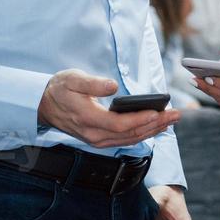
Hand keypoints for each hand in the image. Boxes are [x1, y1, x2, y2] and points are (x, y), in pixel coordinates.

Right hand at [38, 69, 180, 148]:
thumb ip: (93, 83)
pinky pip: (125, 140)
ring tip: (171, 120)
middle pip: (130, 134)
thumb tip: (113, 86)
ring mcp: (97, 140)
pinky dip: (143, 134)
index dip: (141, 119)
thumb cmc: (60, 89)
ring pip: (130, 139)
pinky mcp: (99, 139)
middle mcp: (94, 134)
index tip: (160, 112)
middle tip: (176, 115)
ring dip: (153, 130)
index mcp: (88, 119)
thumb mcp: (73, 79)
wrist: (44, 104)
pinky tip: (155, 127)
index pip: (120, 124)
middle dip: (156, 124)